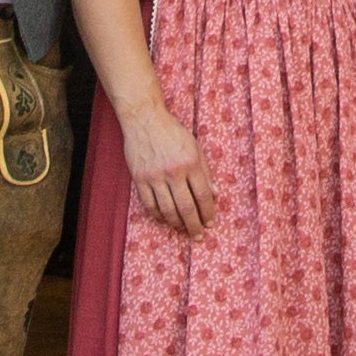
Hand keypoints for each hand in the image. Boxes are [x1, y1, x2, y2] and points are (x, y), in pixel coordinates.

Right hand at [124, 105, 217, 237]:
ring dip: (177, 223)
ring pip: (167, 209)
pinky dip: (158, 215)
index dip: (207, 212)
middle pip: (186, 207)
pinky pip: (150, 205)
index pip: (203, 195)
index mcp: (190, 163)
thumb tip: (215, 194)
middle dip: (194, 225)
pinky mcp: (140, 179)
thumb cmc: (172, 132)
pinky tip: (165, 219)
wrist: (145, 119)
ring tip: (182, 229)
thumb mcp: (195, 147)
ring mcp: (155, 176)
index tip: (210, 223)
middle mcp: (173, 171)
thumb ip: (205, 171)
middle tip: (198, 236)